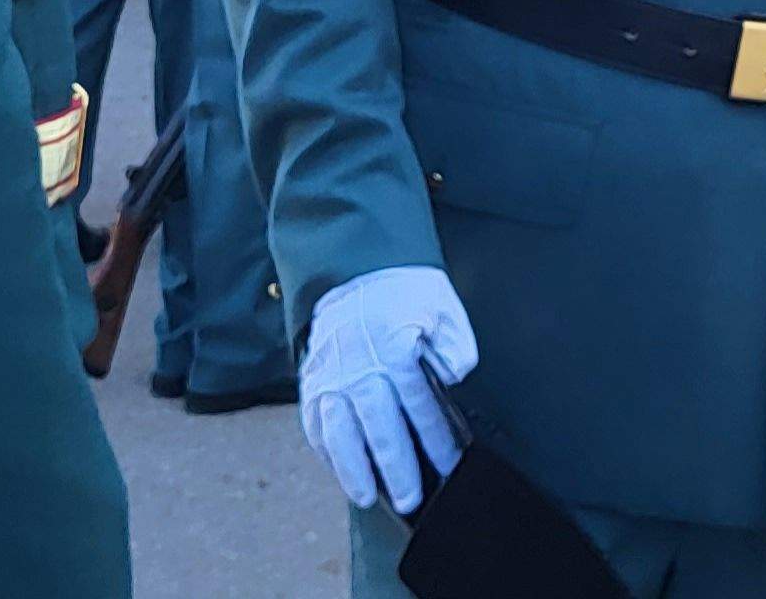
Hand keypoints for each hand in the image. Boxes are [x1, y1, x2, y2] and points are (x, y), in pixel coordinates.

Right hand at [297, 266, 479, 514]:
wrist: (354, 265)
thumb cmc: (403, 290)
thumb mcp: (442, 307)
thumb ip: (454, 346)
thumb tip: (452, 377)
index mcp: (394, 348)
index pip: (419, 405)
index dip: (436, 439)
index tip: (449, 465)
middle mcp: (358, 366)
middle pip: (379, 427)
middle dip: (396, 468)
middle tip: (410, 499)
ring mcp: (330, 375)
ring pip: (339, 431)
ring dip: (353, 468)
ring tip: (365, 496)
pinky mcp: (311, 379)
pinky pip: (314, 421)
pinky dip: (325, 449)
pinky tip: (339, 469)